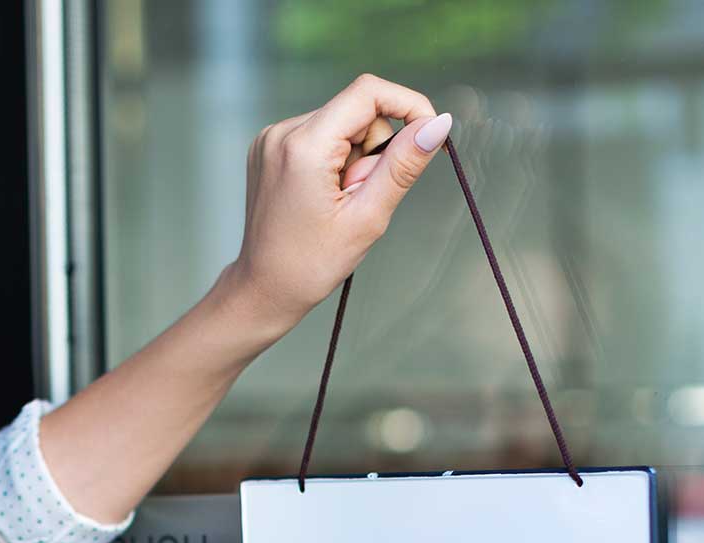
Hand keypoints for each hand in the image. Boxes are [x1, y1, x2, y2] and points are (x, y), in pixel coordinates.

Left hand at [219, 73, 453, 332]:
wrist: (264, 288)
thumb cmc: (311, 264)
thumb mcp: (368, 217)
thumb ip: (403, 165)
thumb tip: (439, 123)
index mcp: (304, 146)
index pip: (368, 92)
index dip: (407, 105)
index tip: (426, 136)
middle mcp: (282, 132)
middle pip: (356, 110)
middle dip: (373, 149)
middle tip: (359, 196)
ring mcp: (271, 138)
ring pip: (341, 124)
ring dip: (354, 158)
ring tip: (337, 201)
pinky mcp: (270, 147)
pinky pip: (321, 135)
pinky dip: (334, 160)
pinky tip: (322, 195)